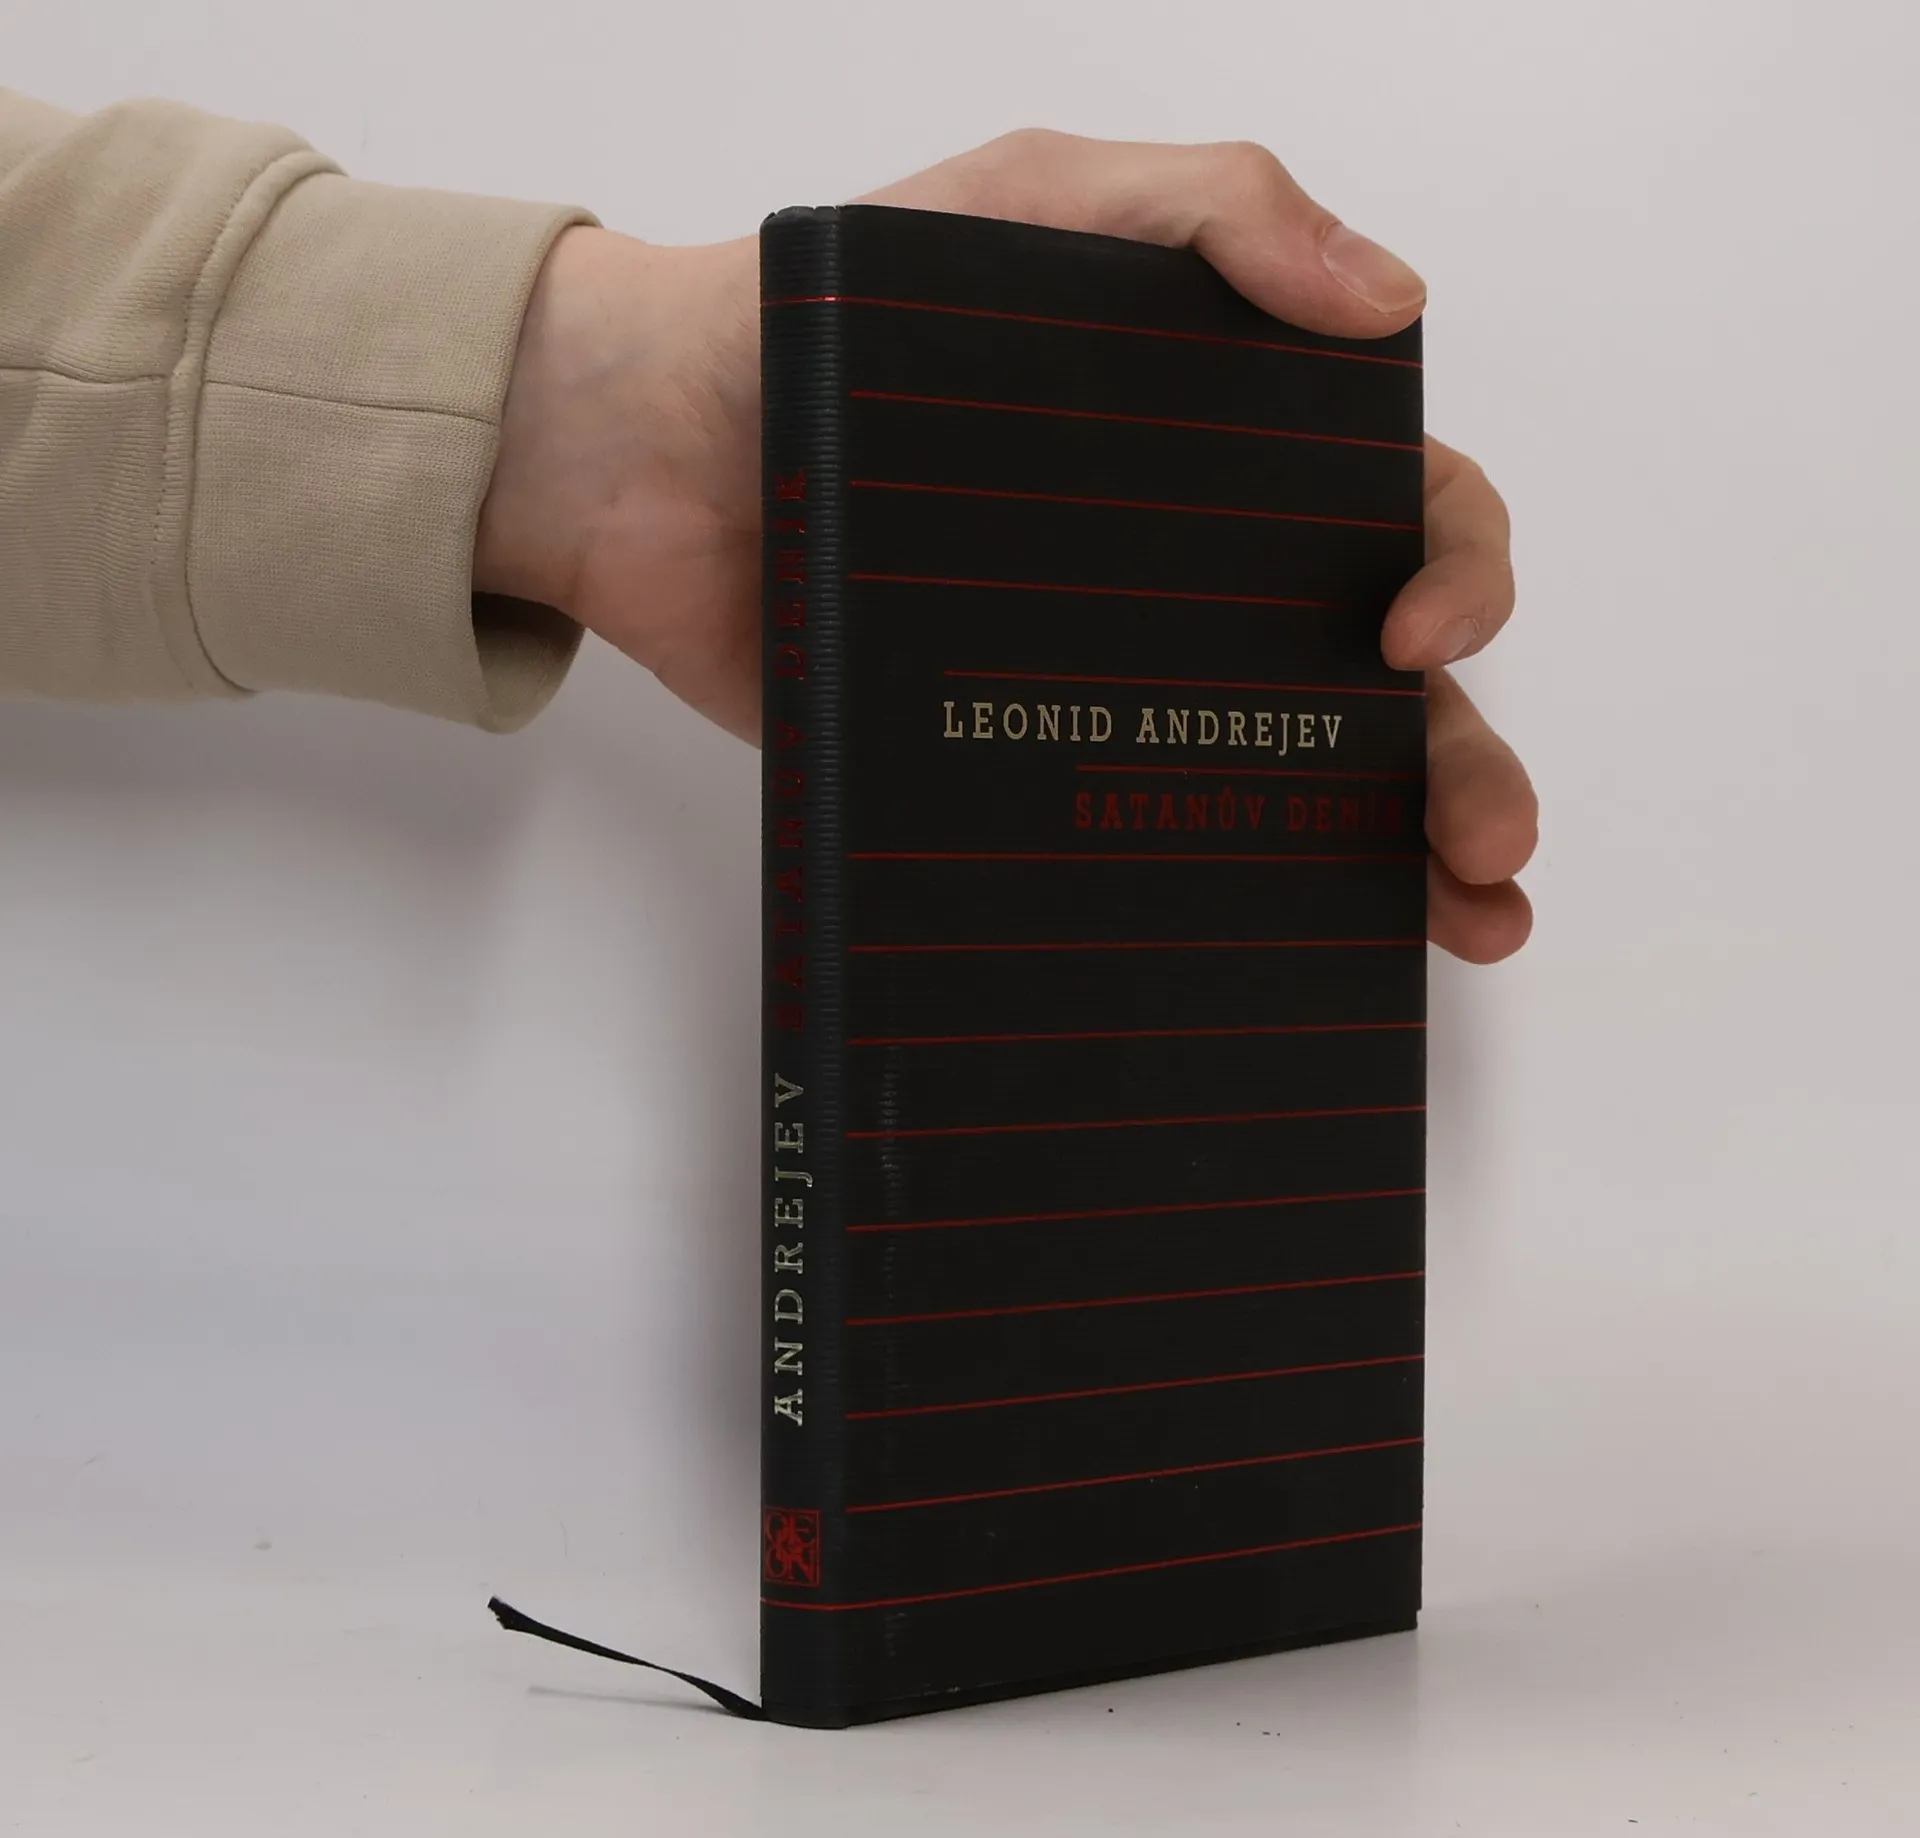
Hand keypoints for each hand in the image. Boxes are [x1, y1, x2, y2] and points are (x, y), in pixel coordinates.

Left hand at [475, 132, 1535, 962]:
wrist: (645, 457)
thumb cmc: (828, 318)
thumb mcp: (1032, 202)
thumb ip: (1210, 207)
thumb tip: (1394, 302)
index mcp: (1227, 454)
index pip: (1398, 511)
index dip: (1455, 571)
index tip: (1419, 638)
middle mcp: (1196, 578)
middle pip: (1379, 682)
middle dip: (1462, 760)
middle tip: (1485, 841)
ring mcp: (1114, 683)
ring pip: (1292, 778)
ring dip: (1399, 852)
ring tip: (1463, 918)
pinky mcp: (1024, 768)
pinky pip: (1146, 841)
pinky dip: (1234, 899)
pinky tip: (1300, 951)